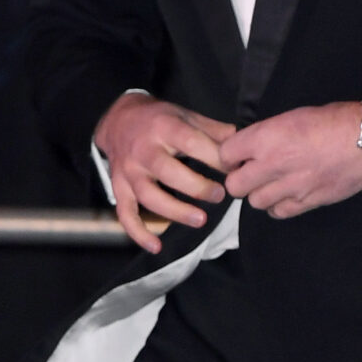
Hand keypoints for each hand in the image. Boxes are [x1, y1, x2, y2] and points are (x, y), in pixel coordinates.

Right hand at [93, 93, 234, 253]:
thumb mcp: (185, 115)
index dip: (214, 158)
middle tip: (219, 195)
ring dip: (175, 211)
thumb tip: (242, 144)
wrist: (118, 120)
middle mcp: (143, 150)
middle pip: (168, 172)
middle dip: (196, 187)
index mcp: (163, 127)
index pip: (191, 143)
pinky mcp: (119, 187)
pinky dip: (139, 232)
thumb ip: (213, 130)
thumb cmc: (159, 119)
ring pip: (148, 195)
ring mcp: (129, 171)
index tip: (233, 170)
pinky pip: (126, 213)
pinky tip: (157, 246)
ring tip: (201, 220)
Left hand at [218, 102, 361, 219]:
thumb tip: (250, 146)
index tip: (237, 157)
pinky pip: (280, 212)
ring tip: (271, 185)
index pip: (225, 155)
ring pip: (255, 202)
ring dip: (259, 194)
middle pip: (234, 186)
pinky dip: (279, 206)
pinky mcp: (308, 201)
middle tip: (251, 173)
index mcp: (266, 137)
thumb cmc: (332, 120)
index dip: (229, 156)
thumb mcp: (291, 115)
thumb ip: (267, 134)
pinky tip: (286, 195)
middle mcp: (273, 164)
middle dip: (239, 179)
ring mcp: (291, 186)